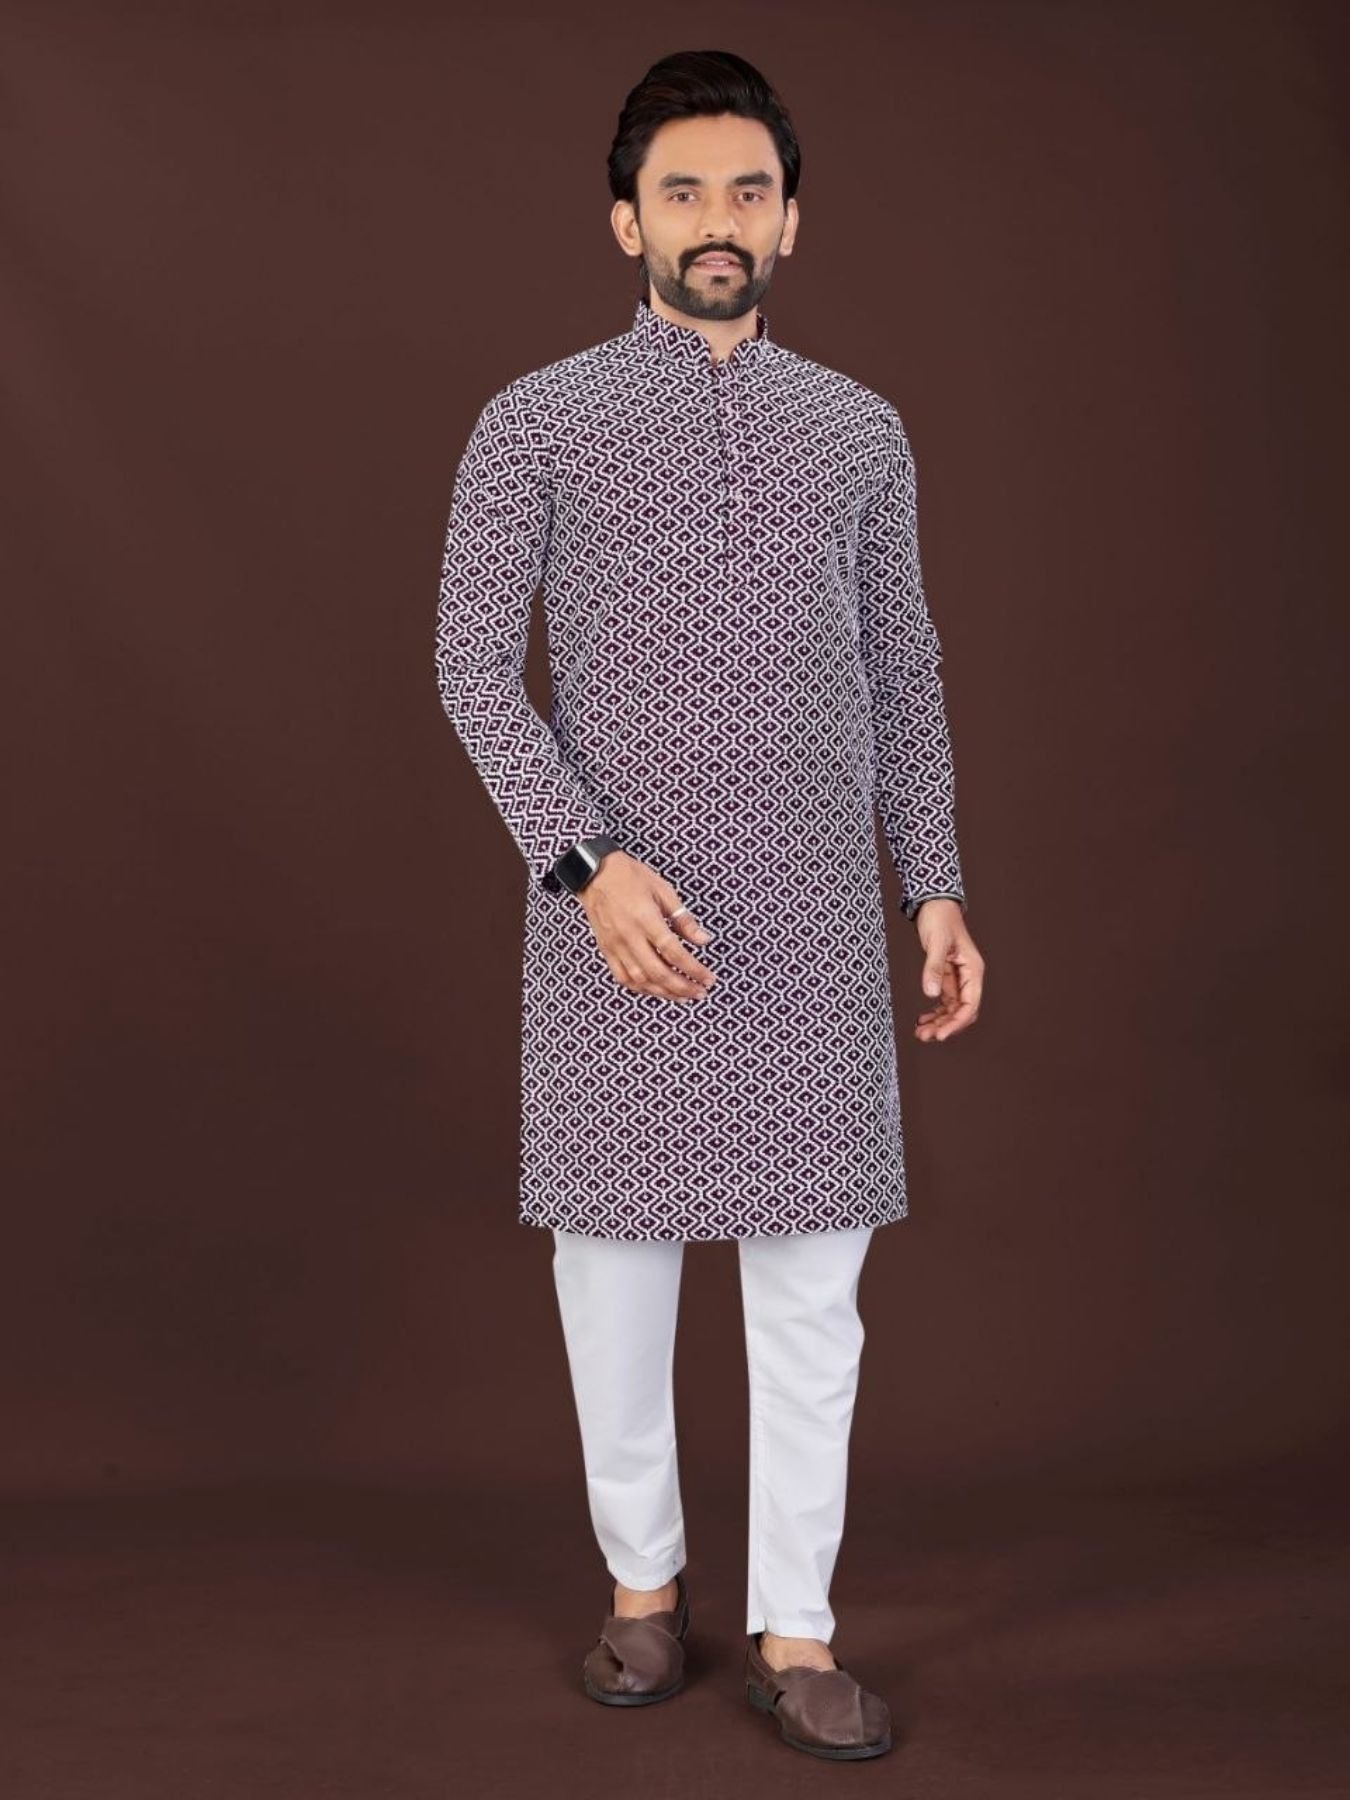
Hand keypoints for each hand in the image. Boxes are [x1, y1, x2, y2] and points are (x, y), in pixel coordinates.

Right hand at [579, 852, 716, 1001]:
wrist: (593, 874)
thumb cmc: (629, 877)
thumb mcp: (663, 890)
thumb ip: (683, 919)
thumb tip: (703, 940)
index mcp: (646, 919)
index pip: (674, 952)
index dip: (693, 969)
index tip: (708, 978)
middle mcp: (629, 936)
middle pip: (659, 972)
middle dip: (683, 987)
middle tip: (700, 993)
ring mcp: (616, 946)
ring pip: (641, 981)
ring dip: (664, 993)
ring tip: (683, 996)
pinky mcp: (607, 951)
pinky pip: (623, 978)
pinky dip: (641, 989)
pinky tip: (656, 990)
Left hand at [913, 899, 982, 1042]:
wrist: (934, 904)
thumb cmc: (940, 919)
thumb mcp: (936, 943)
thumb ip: (933, 968)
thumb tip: (930, 993)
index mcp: (973, 970)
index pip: (970, 1005)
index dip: (956, 1023)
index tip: (940, 1035)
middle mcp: (968, 977)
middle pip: (962, 1011)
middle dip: (945, 1026)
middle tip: (925, 1036)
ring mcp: (957, 978)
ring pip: (952, 1009)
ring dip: (938, 1022)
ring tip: (920, 1032)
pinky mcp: (946, 976)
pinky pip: (943, 1001)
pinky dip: (934, 1012)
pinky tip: (921, 1019)